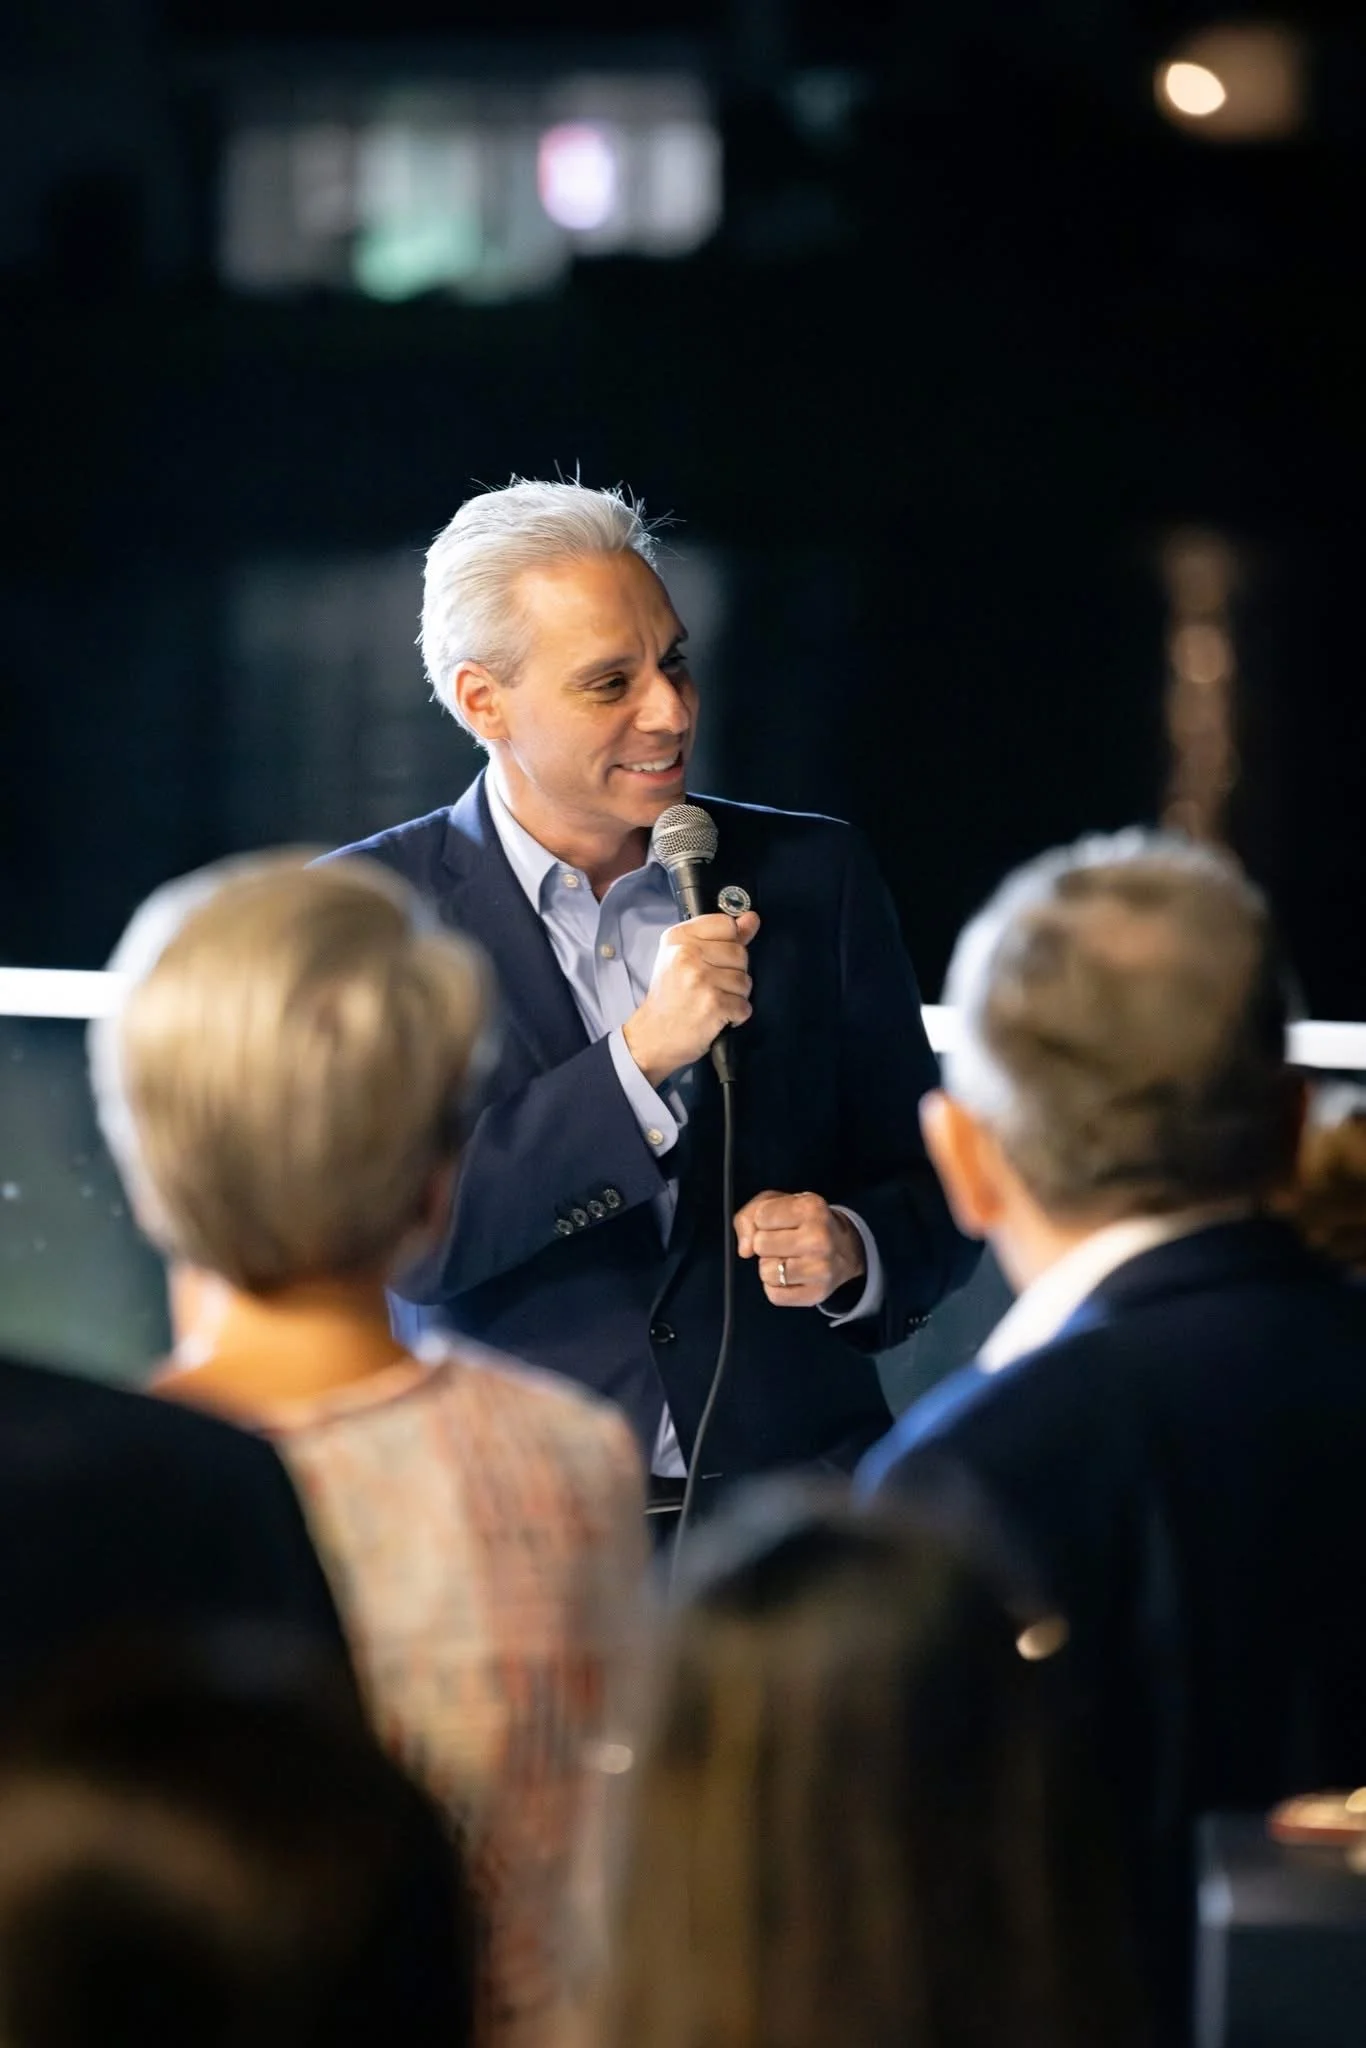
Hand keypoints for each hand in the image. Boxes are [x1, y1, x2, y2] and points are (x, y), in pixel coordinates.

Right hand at [623, 910, 759, 1087]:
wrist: (653, 1036)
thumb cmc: (670, 997)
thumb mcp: (685, 958)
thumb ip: (721, 937)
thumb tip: (752, 919)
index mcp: (679, 938)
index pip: (727, 924)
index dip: (729, 944)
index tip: (713, 959)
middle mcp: (687, 954)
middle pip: (740, 953)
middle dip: (733, 973)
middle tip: (708, 986)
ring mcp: (700, 979)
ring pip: (745, 981)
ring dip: (735, 996)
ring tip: (710, 1001)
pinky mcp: (713, 1004)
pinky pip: (744, 1005)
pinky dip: (735, 1015)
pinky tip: (716, 1016)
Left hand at [734, 1189, 865, 1307]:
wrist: (845, 1249)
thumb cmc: (805, 1223)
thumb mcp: (779, 1203)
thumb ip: (750, 1216)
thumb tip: (744, 1250)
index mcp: (811, 1208)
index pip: (761, 1217)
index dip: (764, 1220)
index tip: (782, 1222)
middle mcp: (819, 1238)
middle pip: (760, 1244)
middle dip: (766, 1244)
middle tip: (785, 1242)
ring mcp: (821, 1269)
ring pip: (765, 1272)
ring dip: (770, 1267)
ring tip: (789, 1259)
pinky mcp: (816, 1294)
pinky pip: (774, 1295)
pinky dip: (777, 1287)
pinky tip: (792, 1276)